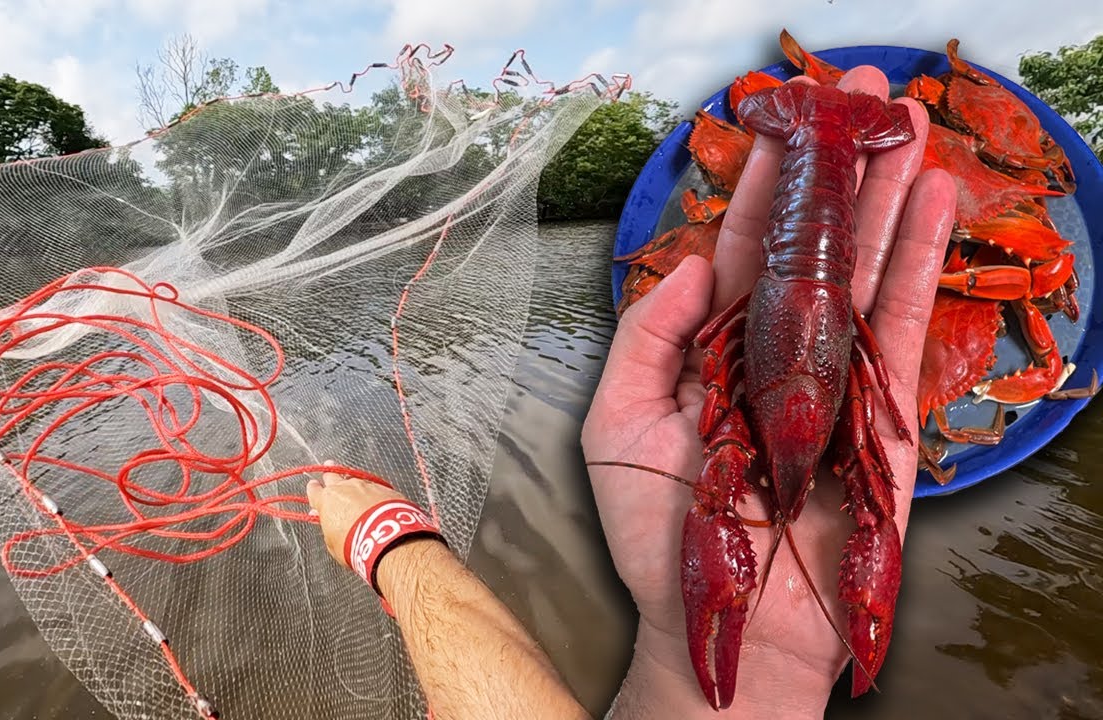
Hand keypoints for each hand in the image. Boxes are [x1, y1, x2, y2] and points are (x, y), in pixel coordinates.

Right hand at [306, 466, 406, 564]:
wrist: (383, 537)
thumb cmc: (353, 544)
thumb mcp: (332, 541)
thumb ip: (328, 527)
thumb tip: (328, 521)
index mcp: (326, 500)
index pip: (314, 490)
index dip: (313, 488)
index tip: (313, 486)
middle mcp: (344, 488)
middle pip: (333, 475)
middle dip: (330, 472)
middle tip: (329, 464)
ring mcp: (365, 486)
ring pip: (354, 478)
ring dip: (352, 480)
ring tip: (351, 479)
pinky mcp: (384, 488)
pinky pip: (375, 486)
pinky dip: (372, 490)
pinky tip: (375, 494)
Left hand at [582, 67, 956, 715]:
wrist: (720, 628)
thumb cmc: (659, 540)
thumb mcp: (617, 427)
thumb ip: (647, 341)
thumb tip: (689, 266)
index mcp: (713, 353)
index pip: (739, 254)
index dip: (757, 190)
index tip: (777, 124)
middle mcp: (775, 355)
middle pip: (808, 247)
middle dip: (832, 172)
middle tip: (856, 95)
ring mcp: (831, 381)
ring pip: (860, 272)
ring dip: (884, 196)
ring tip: (904, 124)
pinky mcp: (880, 416)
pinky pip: (901, 330)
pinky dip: (918, 266)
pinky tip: (932, 204)